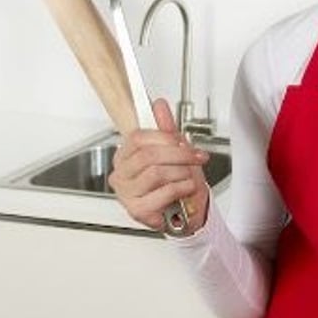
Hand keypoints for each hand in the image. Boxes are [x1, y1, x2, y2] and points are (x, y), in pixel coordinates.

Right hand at [108, 98, 211, 232]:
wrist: (188, 212)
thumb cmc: (178, 182)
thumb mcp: (175, 151)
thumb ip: (166, 128)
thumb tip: (159, 105)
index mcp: (125, 156)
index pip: (138, 138)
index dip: (165, 137)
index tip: (184, 141)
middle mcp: (121, 174)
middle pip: (149, 154)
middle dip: (180, 154)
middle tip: (195, 157)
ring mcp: (126, 193)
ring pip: (157, 172)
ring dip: (182, 173)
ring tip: (188, 177)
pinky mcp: (137, 210)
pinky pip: (164, 191)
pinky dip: (182, 188)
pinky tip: (185, 189)